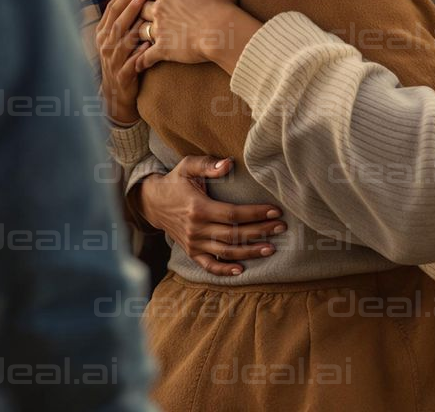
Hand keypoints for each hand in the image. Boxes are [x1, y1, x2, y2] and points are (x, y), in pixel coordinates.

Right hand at [95, 0, 149, 124]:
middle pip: (116, 17)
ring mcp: (112, 59)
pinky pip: (130, 63)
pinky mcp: (123, 75)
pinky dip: (138, 53)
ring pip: (121, 37)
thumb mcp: (121, 36)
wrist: (117, 93)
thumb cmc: (124, 58)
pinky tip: (148, 44)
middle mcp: (105, 43)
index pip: (113, 6)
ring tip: (145, 5)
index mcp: (104, 31)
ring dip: (133, 20)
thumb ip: (126, 16)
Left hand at [135, 0, 258, 73]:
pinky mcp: (164, 49)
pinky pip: (146, 55)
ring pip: (138, 29)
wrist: (223, 30)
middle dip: (132, 5)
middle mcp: (159, 8)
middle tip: (126, 4)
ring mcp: (160, 30)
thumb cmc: (220, 1)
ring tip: (131, 32)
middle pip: (137, 6)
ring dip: (135, 30)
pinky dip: (140, 59)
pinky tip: (136, 63)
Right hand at [136, 156, 286, 277]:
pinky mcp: (191, 252)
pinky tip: (241, 270)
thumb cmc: (176, 181)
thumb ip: (208, 164)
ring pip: (225, 252)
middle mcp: (196, 229)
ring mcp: (193, 244)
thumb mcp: (188, 166)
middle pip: (233, 234)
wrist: (153, 202)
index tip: (276, 211)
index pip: (233, 214)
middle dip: (260, 232)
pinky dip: (224, 271)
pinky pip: (208, 266)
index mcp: (198, 208)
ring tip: (271, 248)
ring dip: (249, 252)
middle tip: (281, 228)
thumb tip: (229, 163)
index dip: (255, 213)